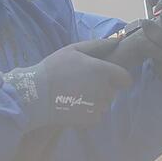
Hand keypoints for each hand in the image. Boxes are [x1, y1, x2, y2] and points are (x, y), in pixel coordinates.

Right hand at [2, 38, 133, 128]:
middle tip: (83, 82)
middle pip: (114, 90)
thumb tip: (118, 40)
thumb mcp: (75, 50)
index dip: (117, 76)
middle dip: (104, 86)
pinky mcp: (91, 120)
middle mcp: (105, 90)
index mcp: (103, 71)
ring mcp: (99, 107)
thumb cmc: (54, 68)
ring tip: (76, 93)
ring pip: (105, 102)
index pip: (125, 79)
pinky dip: (89, 110)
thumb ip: (99, 45)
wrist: (36, 95)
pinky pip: (97, 114)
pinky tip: (74, 103)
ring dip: (97, 99)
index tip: (104, 75)